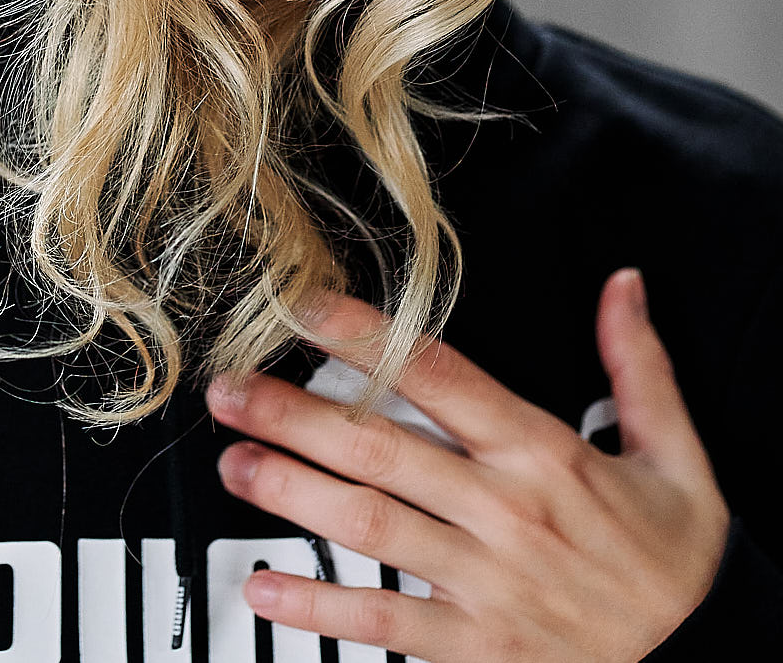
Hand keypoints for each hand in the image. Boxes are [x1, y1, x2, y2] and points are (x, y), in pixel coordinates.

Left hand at [205, 269, 731, 661]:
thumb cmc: (670, 555)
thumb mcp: (677, 455)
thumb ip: (640, 365)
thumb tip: (624, 283)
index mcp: (543, 453)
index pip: (439, 377)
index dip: (365, 338)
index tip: (304, 307)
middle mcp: (505, 513)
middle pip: (383, 450)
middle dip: (298, 416)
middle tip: (231, 391)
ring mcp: (486, 584)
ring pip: (373, 528)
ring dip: (294, 494)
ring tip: (234, 464)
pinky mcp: (477, 648)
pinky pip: (388, 624)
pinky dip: (322, 608)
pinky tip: (262, 588)